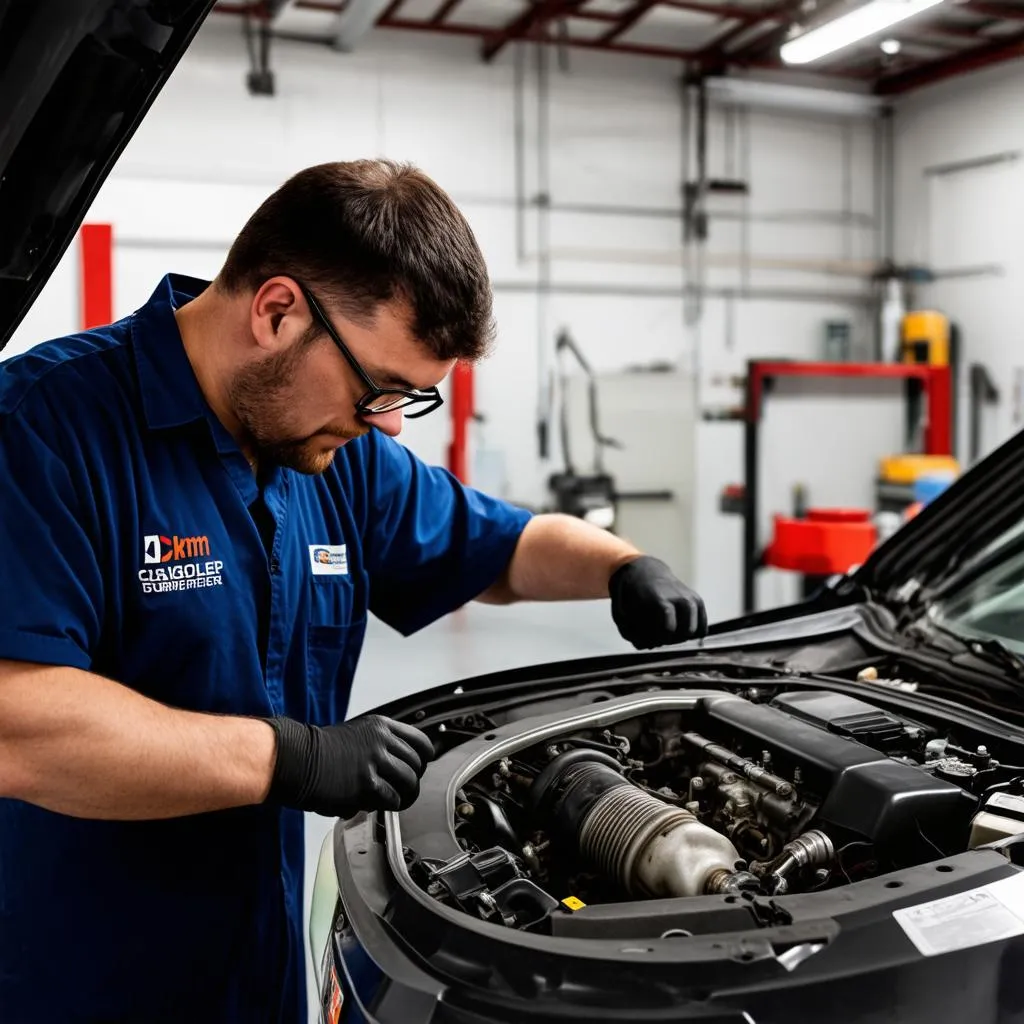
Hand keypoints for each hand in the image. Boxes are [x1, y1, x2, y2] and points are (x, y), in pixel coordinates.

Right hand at [264, 714, 434, 817]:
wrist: (295, 758)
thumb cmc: (318, 751)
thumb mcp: (356, 734)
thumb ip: (379, 745)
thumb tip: (398, 765)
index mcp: (380, 726)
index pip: (420, 741)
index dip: (423, 759)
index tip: (419, 767)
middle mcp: (381, 741)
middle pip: (417, 765)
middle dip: (412, 781)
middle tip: (403, 790)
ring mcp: (375, 762)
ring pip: (409, 783)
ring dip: (403, 796)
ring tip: (392, 801)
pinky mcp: (366, 785)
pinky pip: (392, 799)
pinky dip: (386, 805)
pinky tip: (374, 804)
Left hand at [608, 555, 707, 649]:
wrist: (643, 570)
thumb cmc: (629, 596)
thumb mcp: (620, 611)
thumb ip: (629, 633)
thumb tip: (644, 645)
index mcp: (659, 599)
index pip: (667, 629)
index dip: (657, 640)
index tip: (646, 639)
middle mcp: (679, 598)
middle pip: (683, 633)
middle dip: (667, 640)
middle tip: (655, 635)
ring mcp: (690, 599)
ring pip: (695, 631)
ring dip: (680, 638)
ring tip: (666, 633)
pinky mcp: (697, 601)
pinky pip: (702, 628)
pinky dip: (692, 634)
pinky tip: (677, 630)